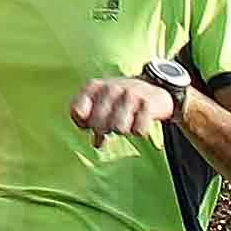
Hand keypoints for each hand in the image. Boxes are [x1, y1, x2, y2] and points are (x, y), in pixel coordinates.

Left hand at [72, 69, 189, 141]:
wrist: (152, 86)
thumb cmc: (118, 100)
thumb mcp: (99, 104)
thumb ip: (89, 121)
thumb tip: (97, 143)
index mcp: (94, 86)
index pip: (77, 112)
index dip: (83, 124)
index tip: (89, 124)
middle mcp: (110, 87)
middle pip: (98, 125)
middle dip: (104, 130)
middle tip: (111, 125)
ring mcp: (130, 95)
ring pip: (119, 129)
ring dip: (123, 130)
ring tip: (126, 122)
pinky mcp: (147, 104)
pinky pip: (139, 131)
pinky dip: (139, 130)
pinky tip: (139, 121)